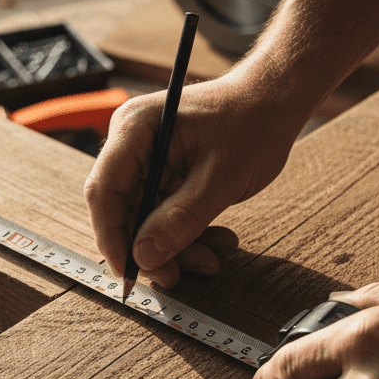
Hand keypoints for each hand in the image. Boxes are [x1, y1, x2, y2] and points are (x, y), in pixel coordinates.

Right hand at [84, 68, 303, 288]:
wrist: (275, 102)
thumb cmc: (253, 123)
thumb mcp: (221, 178)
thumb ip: (181, 219)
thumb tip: (144, 258)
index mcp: (134, 129)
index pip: (104, 191)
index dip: (111, 236)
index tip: (129, 272)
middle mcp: (132, 144)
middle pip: (121, 211)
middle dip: (149, 248)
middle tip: (176, 277)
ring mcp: (147, 161)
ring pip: (144, 220)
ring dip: (175, 247)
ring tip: (211, 260)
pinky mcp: (165, 176)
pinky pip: (164, 215)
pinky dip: (188, 234)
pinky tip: (218, 242)